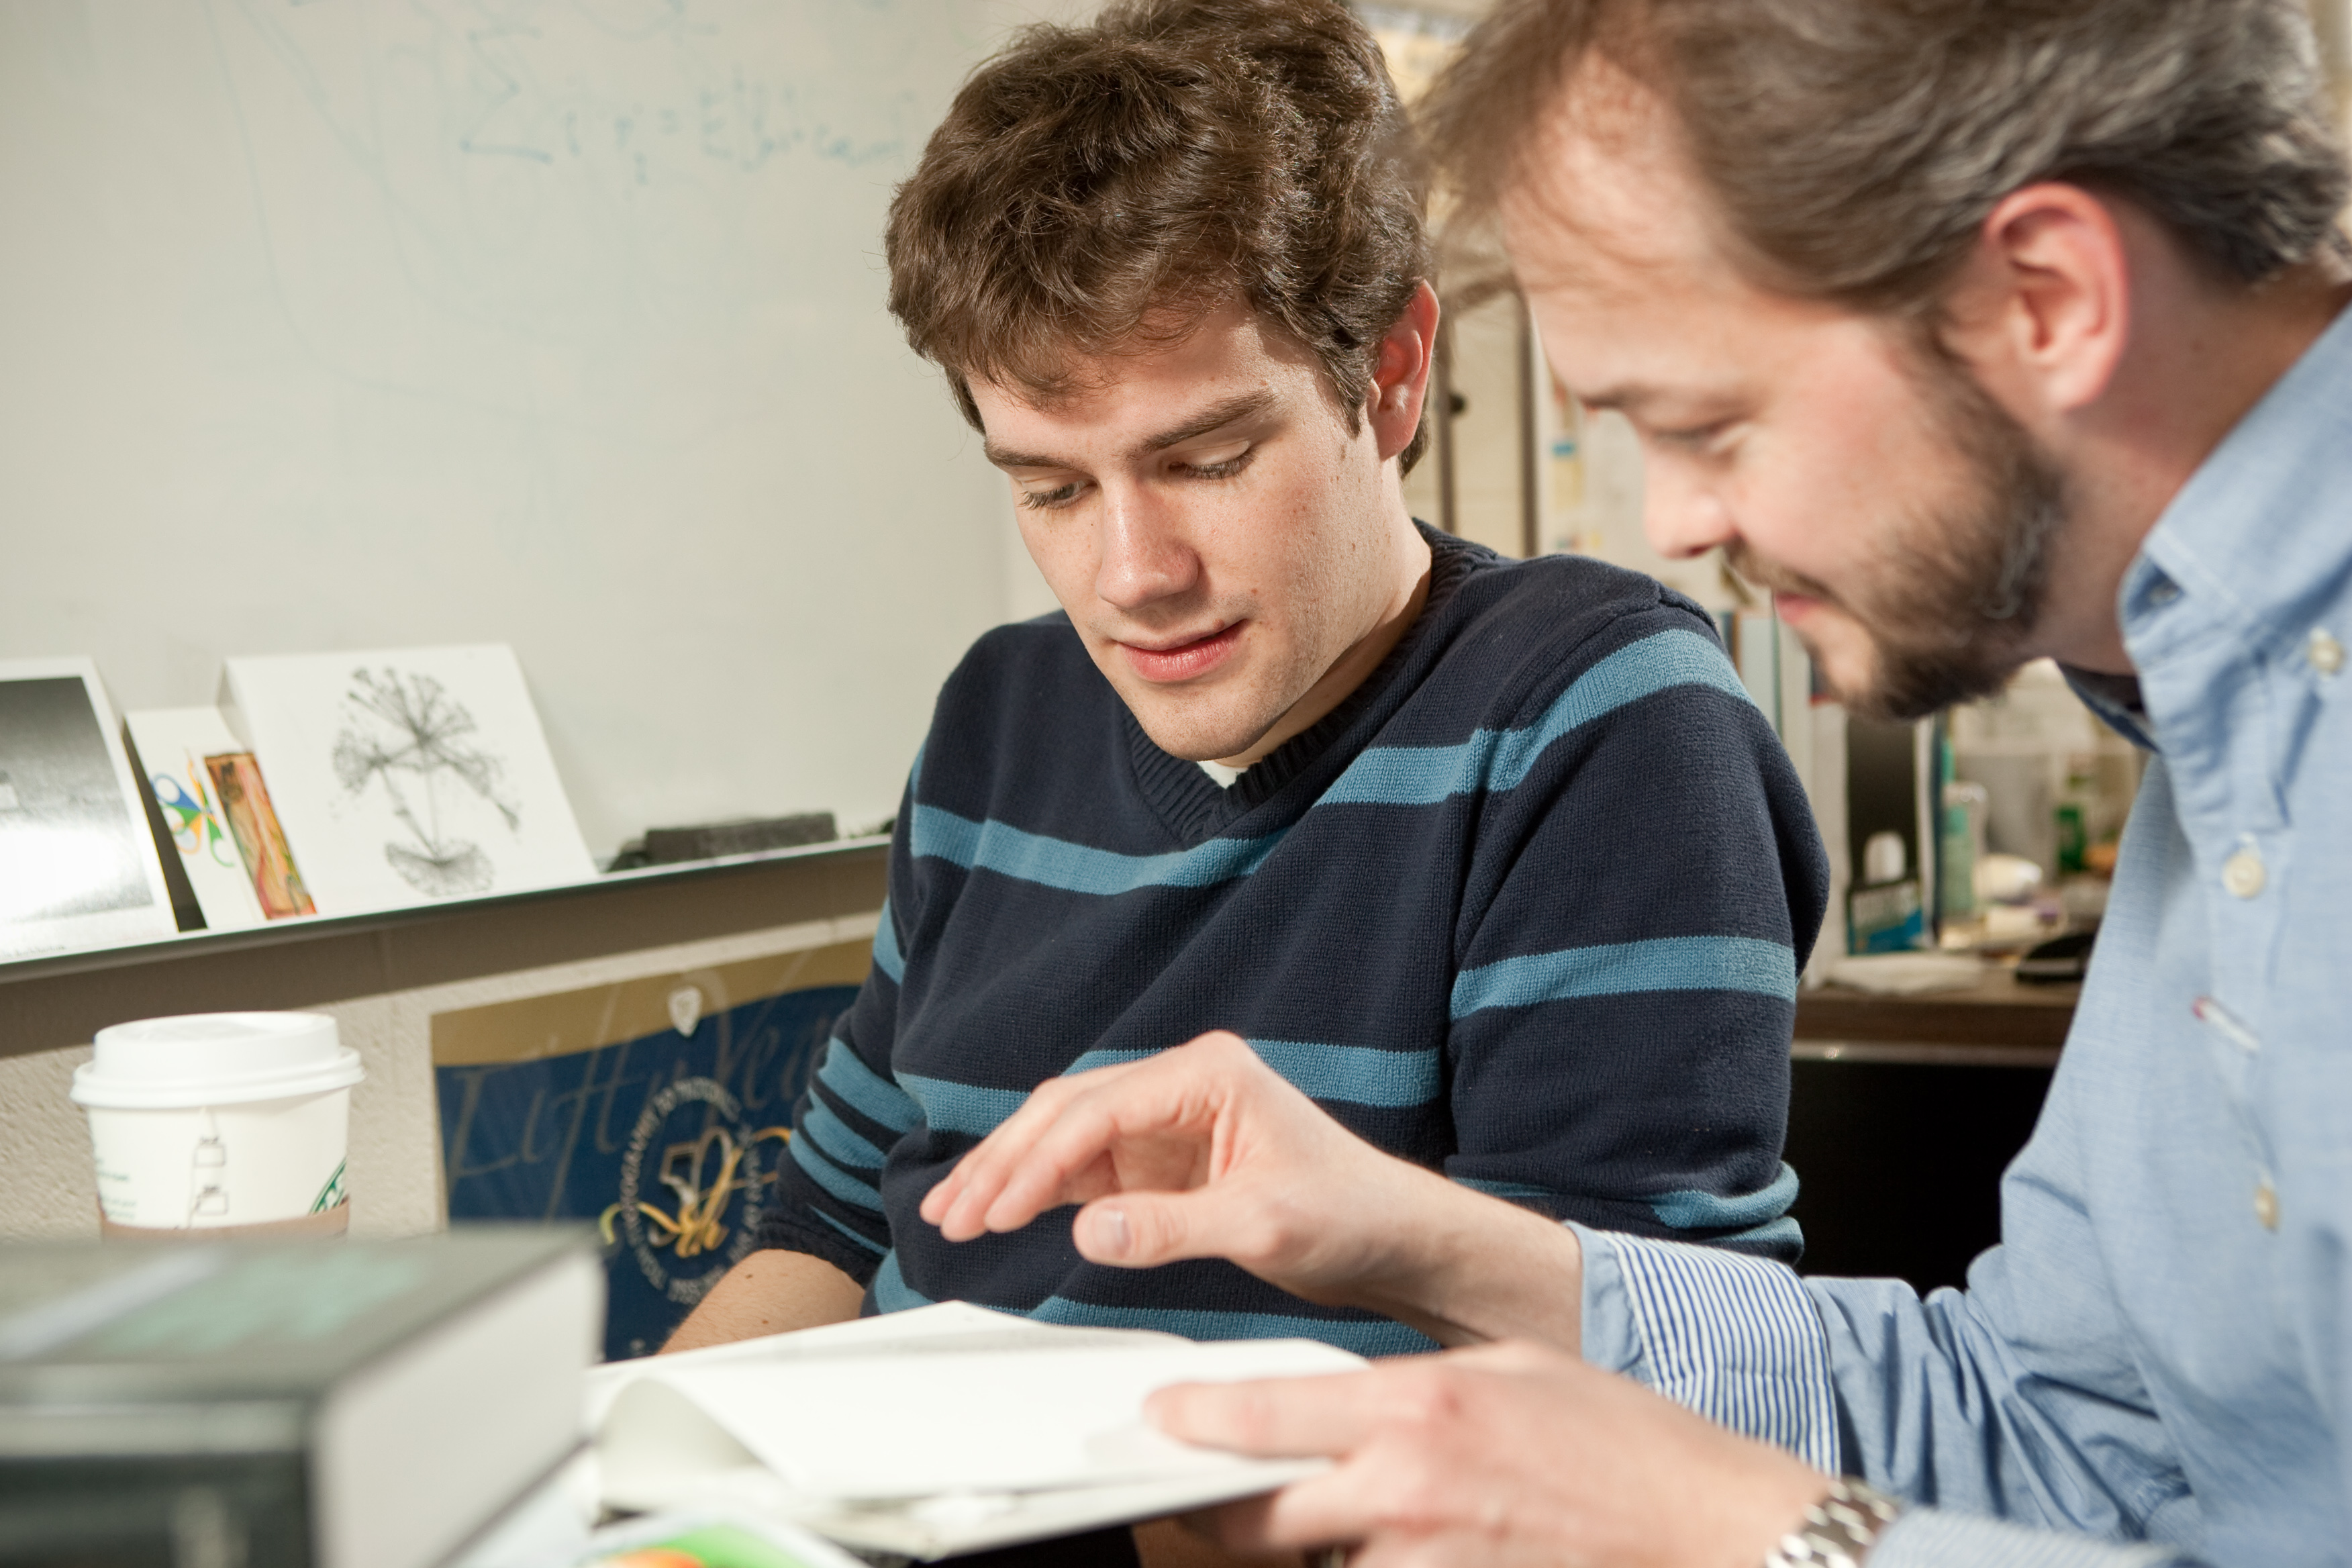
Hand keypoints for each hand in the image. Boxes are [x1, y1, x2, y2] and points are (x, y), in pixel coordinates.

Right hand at [918, 1032, 1585, 1346]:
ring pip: (1064, 1135)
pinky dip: (1039, 1189)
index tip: (996, 1211)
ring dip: (1009, 1173)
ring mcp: (1169, 1120)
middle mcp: (1181, 1084)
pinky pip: (1085, 1166)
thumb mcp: (1263, 1226)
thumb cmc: (1351, 1215)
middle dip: (1003, 1162)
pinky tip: (1001, 1212)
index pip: (1097, 1111)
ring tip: (954, 1214)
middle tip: (952, 1214)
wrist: (1394, 1237)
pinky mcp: (1164, 1158)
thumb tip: (1086, 1230)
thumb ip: (1172, 1227)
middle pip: (1066, 1111)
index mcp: (1207, 1073)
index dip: (1037, 1163)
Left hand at [1152, 1340, 1833, 1567]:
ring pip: (1314, 1564)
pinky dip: (1368, 1566)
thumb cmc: (1622, 1442)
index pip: (1264, 1415)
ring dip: (1311, 1546)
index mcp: (1415, 1407)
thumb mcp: (1505, 1372)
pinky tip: (1412, 1541)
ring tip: (1363, 1513)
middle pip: (1256, 1519)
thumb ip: (1410, 1389)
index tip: (1160, 1419)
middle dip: (1218, 1510)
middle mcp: (1405, 1489)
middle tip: (1205, 1494)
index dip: (1196, 1420)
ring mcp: (1422, 1561)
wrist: (1707, 1528)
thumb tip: (1339, 1407)